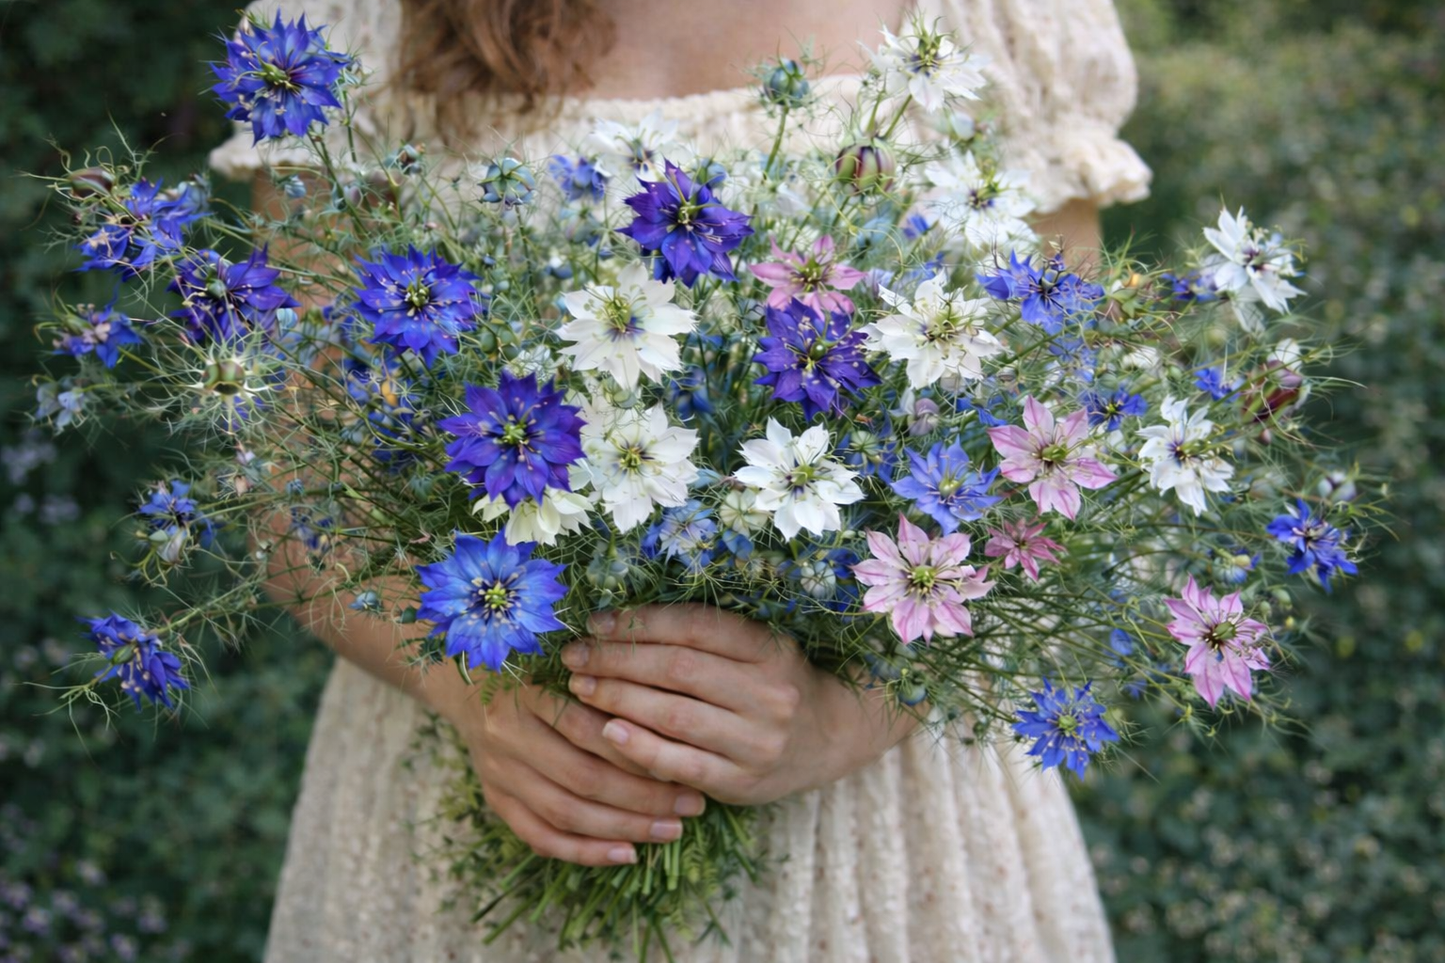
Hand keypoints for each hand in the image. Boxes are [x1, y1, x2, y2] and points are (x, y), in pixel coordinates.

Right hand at [437, 680, 707, 867]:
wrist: (468, 684)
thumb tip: (672, 729)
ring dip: (623, 827)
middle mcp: (508, 735)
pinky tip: (625, 855)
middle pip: (582, 777)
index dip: (640, 750)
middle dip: (644, 797)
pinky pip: (540, 837)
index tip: (689, 761)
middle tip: (692, 805)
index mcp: (529, 693)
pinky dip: (584, 851)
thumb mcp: (568, 664)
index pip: (590, 730)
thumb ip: (608, 688)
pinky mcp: (496, 800)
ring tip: (669, 831)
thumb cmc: (537, 668)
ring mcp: (498, 773)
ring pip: (565, 813)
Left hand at [561, 604, 917, 805]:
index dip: (640, 622)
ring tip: (580, 686)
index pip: (694, 627)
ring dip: (618, 699)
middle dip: (617, 659)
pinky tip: (606, 731)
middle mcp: (768, 693)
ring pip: (674, 714)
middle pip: (677, 669)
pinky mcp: (742, 782)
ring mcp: (757, 741)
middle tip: (574, 655)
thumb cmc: (775, 681)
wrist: (829, 737)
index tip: (596, 622)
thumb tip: (621, 619)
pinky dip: (639, 747)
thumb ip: (705, 635)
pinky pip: (681, 763)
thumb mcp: (757, 647)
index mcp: (769, 649)